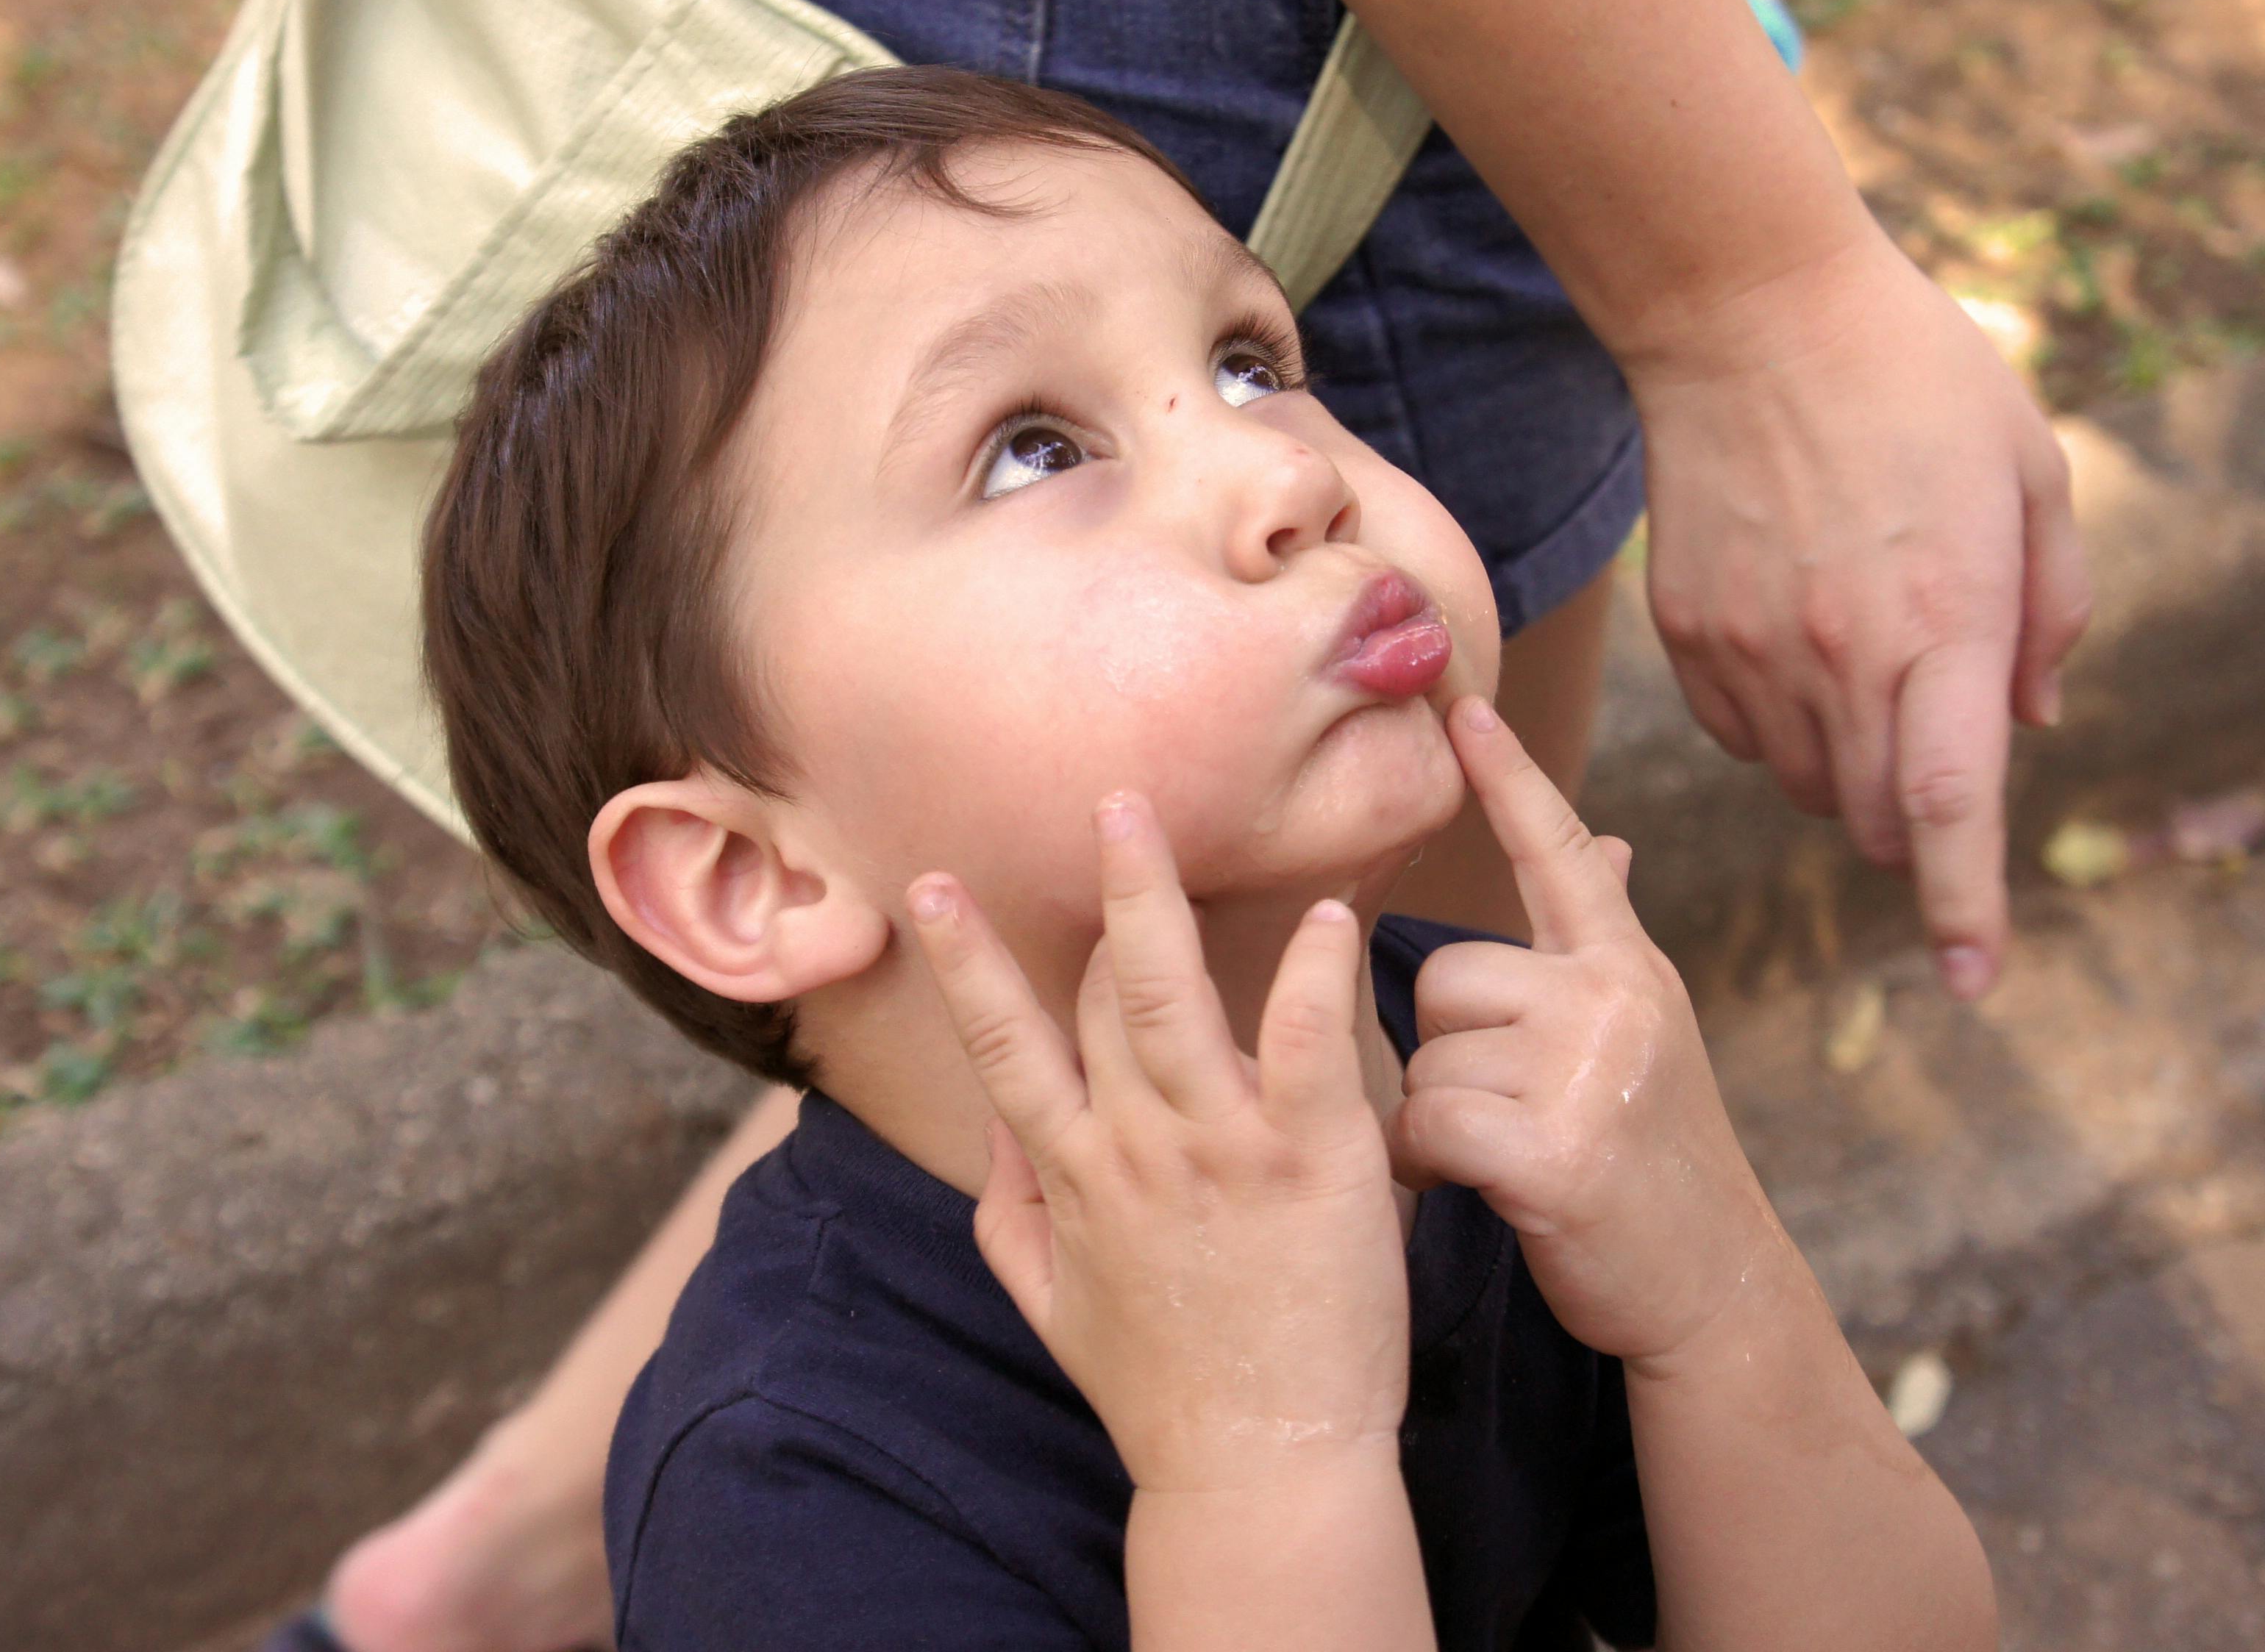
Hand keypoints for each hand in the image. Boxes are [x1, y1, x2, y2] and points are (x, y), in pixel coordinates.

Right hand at [907, 795, 1410, 1494]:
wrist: (1258, 1464)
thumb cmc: (1159, 1390)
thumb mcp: (1048, 1305)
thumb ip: (1011, 1213)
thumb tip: (993, 1136)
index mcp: (1073, 1175)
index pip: (1003, 1045)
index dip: (965, 959)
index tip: (934, 882)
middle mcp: (1135, 1147)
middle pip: (1100, 993)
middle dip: (1096, 894)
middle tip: (1108, 800)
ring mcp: (1221, 1150)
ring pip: (1175, 997)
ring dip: (1158, 899)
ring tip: (1147, 818)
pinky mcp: (1312, 1162)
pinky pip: (1303, 1045)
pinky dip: (1313, 974)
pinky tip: (1330, 915)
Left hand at [1388, 696, 1789, 1370]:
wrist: (1712, 1286)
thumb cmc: (1653, 1158)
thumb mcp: (1646, 1033)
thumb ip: (1603, 941)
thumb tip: (1602, 841)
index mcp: (1627, 966)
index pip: (1558, 849)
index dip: (1508, 776)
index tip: (1464, 703)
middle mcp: (1613, 1002)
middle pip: (1442, 974)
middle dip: (1444, 1048)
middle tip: (1503, 1107)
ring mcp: (1587, 1074)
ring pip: (1426, 1058)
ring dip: (1433, 1116)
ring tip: (1498, 1155)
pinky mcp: (1551, 1152)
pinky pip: (1427, 1123)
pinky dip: (1423, 1164)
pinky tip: (1466, 1187)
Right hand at [1630, 231, 2092, 999]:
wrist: (1747, 312)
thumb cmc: (1915, 377)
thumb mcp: (2033, 470)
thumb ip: (2054, 605)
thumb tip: (2032, 717)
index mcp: (1942, 620)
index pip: (1950, 807)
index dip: (1967, 907)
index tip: (1974, 983)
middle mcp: (1839, 655)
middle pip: (1876, 821)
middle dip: (1918, 824)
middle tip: (1939, 737)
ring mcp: (1752, 649)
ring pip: (1805, 787)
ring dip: (1849, 770)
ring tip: (1866, 660)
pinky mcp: (1691, 633)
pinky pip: (1741, 735)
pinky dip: (1780, 726)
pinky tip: (1798, 640)